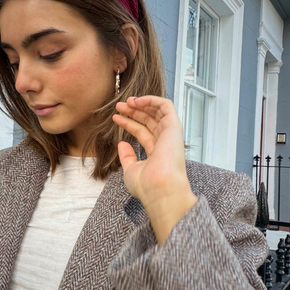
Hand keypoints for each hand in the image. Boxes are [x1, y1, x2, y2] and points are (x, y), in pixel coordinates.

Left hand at [113, 95, 196, 243]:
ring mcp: (170, 134)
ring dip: (142, 103)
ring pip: (158, 111)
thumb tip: (122, 144)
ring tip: (126, 101)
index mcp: (157, 153)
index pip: (142, 132)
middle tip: (119, 106)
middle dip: (134, 111)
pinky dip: (152, 100)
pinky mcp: (174, 127)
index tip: (115, 118)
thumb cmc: (147, 186)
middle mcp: (165, 142)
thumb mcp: (131, 170)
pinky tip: (137, 101)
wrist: (159, 189)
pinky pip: (166, 106)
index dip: (129, 123)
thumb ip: (127, 156)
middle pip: (149, 120)